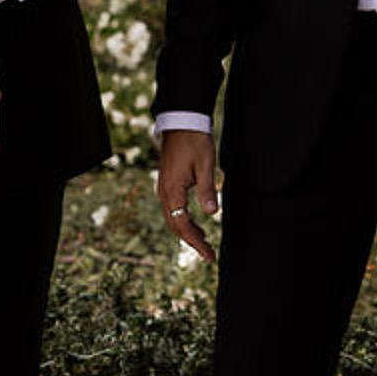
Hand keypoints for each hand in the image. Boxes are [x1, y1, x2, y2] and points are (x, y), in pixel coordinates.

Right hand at [156, 129, 218, 263]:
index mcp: (172, 191)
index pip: (183, 225)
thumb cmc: (195, 141)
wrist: (182, 120)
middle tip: (209, 254)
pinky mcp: (168, 181)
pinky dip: (184, 219)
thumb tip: (211, 214)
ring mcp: (164, 187)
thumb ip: (207, 191)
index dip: (196, 242)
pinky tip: (196, 221)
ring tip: (204, 241)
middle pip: (175, 225)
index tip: (209, 255)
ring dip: (188, 231)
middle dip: (192, 241)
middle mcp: (165, 192)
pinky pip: (174, 207)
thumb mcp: (206, 165)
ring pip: (174, 217)